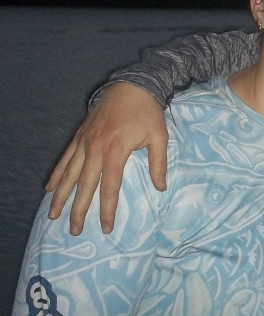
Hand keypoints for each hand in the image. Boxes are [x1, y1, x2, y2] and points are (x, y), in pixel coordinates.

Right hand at [45, 82, 167, 234]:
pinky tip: (50, 187)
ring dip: (60, 195)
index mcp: (116, 151)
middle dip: (78, 210)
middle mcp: (95, 148)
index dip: (108, 209)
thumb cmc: (148, 112)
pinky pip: (65, 158)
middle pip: (84, 185)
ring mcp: (85, 141)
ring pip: (69, 173)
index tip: (106, 228)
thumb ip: (158, 163)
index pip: (110, 187)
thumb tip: (161, 188)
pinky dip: (57, 173)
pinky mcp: (80, 134)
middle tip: (74, 230)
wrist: (133, 84)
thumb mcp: (159, 136)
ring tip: (52, 215)